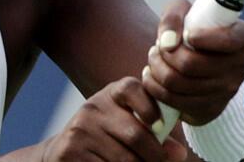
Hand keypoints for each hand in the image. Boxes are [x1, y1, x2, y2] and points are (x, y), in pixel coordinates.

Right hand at [42, 76, 187, 160]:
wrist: (64, 151)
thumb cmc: (108, 137)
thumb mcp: (127, 124)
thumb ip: (155, 132)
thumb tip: (178, 152)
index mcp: (112, 94)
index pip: (133, 88)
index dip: (151, 108)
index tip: (160, 127)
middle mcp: (93, 107)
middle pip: (135, 134)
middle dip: (155, 155)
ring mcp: (80, 130)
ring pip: (124, 159)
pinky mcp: (70, 152)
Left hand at [142, 0, 243, 125]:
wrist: (206, 64)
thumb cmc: (197, 29)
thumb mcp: (188, 12)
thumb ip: (175, 16)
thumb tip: (167, 42)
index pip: (227, 40)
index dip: (203, 38)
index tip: (188, 34)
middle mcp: (242, 66)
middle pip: (191, 64)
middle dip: (165, 54)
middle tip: (158, 46)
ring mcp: (228, 91)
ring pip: (178, 83)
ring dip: (156, 68)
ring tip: (154, 58)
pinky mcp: (211, 109)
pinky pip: (173, 100)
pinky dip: (155, 87)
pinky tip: (152, 76)